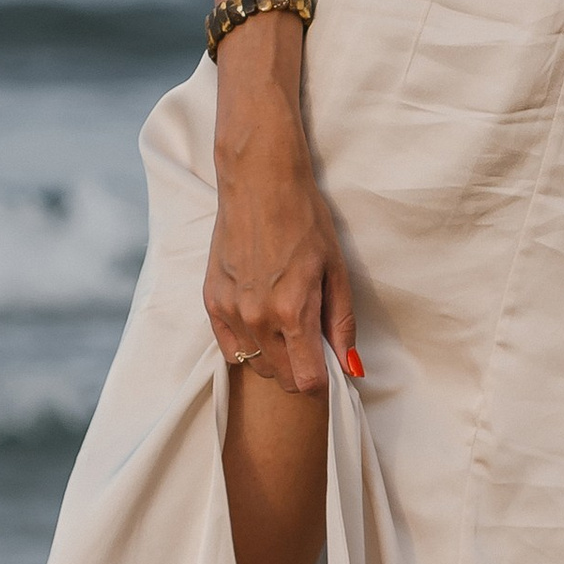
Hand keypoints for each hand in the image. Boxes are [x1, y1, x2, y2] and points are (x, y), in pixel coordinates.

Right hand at [204, 115, 359, 392]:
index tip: (330, 363)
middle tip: (312, 340)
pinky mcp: (211, 302)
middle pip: (283, 378)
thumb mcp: (336, 271)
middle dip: (302, 369)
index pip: (308, 380)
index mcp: (293, 312)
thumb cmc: (305, 221)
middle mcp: (257, 319)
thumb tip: (352, 367)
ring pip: (257, 366)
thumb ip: (342, 323)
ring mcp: (231, 312)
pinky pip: (231, 349)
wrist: (260, 184)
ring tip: (286, 323)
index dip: (324, 379)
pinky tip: (261, 321)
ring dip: (276, 358)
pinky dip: (249, 345)